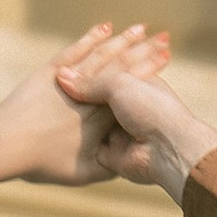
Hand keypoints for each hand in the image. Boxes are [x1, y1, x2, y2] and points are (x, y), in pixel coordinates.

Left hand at [0, 22, 168, 187]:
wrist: (5, 147)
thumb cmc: (42, 164)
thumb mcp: (83, 174)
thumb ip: (110, 167)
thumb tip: (128, 160)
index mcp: (102, 117)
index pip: (135, 90)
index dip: (153, 72)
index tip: (168, 60)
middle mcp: (90, 95)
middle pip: (123, 67)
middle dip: (145, 50)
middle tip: (165, 37)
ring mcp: (71, 80)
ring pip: (103, 55)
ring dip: (123, 40)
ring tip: (141, 28)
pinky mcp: (51, 72)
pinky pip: (76, 51)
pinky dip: (90, 38)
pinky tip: (105, 27)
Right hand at [52, 38, 216, 199]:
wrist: (166, 149)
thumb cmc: (150, 108)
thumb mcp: (119, 83)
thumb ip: (91, 80)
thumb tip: (61, 77)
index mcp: (137, 84)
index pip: (111, 69)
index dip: (91, 65)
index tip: (66, 63)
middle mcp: (129, 108)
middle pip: (98, 97)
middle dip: (79, 94)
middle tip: (54, 83)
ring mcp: (120, 131)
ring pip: (91, 121)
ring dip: (75, 116)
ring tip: (50, 105)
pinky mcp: (111, 153)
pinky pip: (89, 145)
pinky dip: (75, 140)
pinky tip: (56, 131)